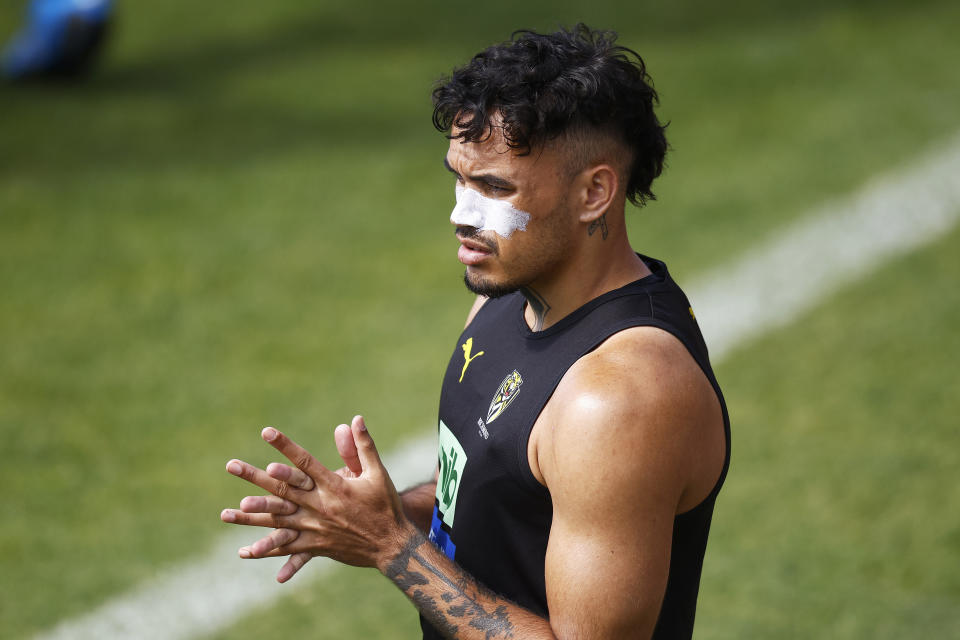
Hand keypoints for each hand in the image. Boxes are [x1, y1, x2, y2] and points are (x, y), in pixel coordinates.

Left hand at [220, 416, 406, 582]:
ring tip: (226, 513)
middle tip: (231, 465)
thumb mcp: (378, 472)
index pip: (304, 461)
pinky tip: (246, 553)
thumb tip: (356, 418)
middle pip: (282, 490)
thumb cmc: (386, 505)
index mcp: (334, 486)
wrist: (393, 545)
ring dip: (252, 516)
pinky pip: (288, 549)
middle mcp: (320, 506)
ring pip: (277, 521)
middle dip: (255, 477)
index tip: (266, 432)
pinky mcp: (316, 546)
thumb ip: (362, 446)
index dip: (285, 446)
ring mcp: (316, 528)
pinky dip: (268, 551)